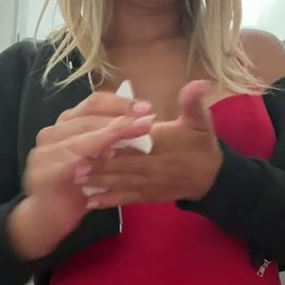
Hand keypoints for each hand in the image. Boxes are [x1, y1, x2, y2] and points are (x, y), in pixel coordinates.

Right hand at [8, 92, 154, 258]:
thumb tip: (142, 123)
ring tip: (138, 132)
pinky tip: (112, 153)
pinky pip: (73, 160)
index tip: (147, 108)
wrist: (48, 217)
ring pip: (82, 135)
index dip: (121, 103)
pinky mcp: (45, 172)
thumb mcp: (96, 159)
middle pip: (90, 117)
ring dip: (113, 132)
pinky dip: (93, 154)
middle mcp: (52, 132)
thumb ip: (110, 140)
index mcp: (66, 124)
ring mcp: (45, 151)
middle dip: (122, 118)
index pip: (94, 103)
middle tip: (149, 121)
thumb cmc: (78, 186)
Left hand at [74, 80, 222, 208]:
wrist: (211, 179)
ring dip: (98, 181)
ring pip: (120, 182)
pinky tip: (90, 202)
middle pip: (122, 164)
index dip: (116, 141)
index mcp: (162, 143)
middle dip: (98, 163)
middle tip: (73, 160)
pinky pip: (126, 199)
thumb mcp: (201, 121)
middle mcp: (153, 165)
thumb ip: (193, 102)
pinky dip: (108, 200)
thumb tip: (201, 83)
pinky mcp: (147, 197)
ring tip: (76, 179)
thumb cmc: (201, 145)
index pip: (136, 140)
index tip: (94, 138)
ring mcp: (149, 183)